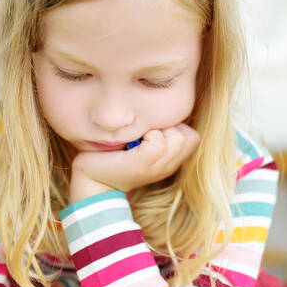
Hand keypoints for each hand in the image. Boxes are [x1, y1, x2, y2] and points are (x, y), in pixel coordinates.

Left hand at [70, 124, 199, 201]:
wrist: (93, 180)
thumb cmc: (112, 157)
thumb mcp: (141, 145)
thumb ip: (157, 133)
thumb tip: (163, 106)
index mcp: (170, 162)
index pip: (193, 137)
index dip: (177, 127)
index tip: (153, 132)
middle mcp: (167, 167)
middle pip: (189, 136)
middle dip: (169, 127)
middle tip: (145, 134)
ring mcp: (157, 167)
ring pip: (177, 137)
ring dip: (158, 130)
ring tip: (139, 138)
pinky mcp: (143, 164)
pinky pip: (158, 142)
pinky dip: (147, 135)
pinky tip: (132, 142)